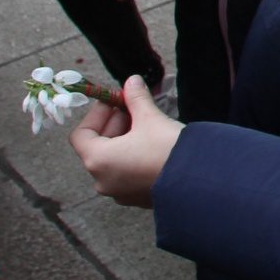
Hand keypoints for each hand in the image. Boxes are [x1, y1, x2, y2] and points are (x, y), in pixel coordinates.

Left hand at [69, 75, 182, 207]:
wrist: (198, 180)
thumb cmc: (167, 150)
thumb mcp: (150, 118)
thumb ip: (136, 98)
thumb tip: (132, 81)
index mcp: (98, 160)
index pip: (81, 134)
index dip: (96, 113)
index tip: (114, 100)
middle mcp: (102, 180)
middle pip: (97, 146)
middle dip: (114, 123)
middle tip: (133, 108)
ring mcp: (118, 192)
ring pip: (112, 160)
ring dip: (124, 140)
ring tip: (145, 125)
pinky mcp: (135, 197)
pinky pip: (126, 173)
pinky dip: (132, 157)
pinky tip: (152, 145)